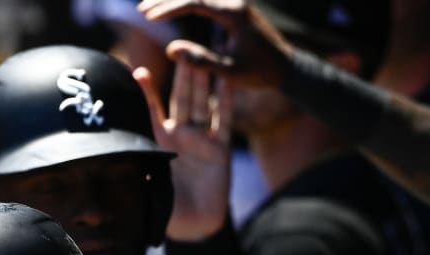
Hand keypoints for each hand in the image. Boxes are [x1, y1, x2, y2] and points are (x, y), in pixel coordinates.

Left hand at [134, 60, 232, 241]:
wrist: (192, 227)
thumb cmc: (164, 209)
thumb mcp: (145, 186)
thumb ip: (135, 170)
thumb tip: (112, 160)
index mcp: (158, 143)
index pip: (151, 112)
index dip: (146, 93)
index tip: (138, 72)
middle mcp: (179, 136)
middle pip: (180, 99)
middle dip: (180, 75)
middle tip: (178, 48)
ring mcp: (200, 140)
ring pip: (201, 104)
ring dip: (201, 80)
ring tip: (201, 53)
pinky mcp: (220, 149)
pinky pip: (223, 121)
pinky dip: (225, 100)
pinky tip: (228, 80)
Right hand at [137, 0, 293, 89]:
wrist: (286, 68)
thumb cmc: (260, 73)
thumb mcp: (230, 71)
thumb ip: (201, 60)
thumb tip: (170, 49)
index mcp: (234, 14)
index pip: (195, 2)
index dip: (170, 8)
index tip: (150, 18)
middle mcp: (235, 3)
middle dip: (166, 0)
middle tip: (142, 10)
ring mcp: (235, 5)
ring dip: (174, 0)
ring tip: (149, 8)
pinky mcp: (234, 10)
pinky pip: (205, 2)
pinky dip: (186, 4)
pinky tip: (171, 9)